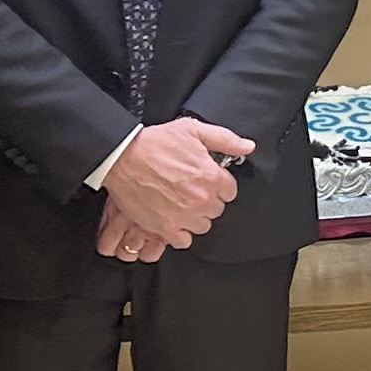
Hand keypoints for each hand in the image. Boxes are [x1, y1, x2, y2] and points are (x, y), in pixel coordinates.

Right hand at [98, 119, 255, 255]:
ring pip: (202, 225)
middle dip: (207, 199)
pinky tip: (172, 218)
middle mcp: (201, 199)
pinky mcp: (165, 228)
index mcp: (211, 176)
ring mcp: (184, 216)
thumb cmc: (154, 143)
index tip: (206, 180)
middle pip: (217, 209)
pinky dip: (179, 232)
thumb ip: (225, 139)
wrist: (122, 157)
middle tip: (189, 189)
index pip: (230, 191)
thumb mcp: (193, 130)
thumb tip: (248, 147)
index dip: (218, 184)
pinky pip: (183, 241)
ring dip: (194, 216)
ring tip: (179, 203)